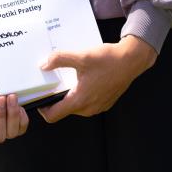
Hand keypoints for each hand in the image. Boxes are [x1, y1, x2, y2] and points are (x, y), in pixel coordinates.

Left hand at [38, 36, 156, 122]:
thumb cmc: (108, 60)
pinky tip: (87, 79)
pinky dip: (83, 94)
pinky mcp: (106, 102)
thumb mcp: (81, 56)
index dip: (42, 109)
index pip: (53, 116)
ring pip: (77, 106)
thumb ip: (60, 59)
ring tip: (72, 79)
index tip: (40, 98)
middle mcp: (88, 109)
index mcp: (80, 100)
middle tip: (56, 83)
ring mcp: (98, 107)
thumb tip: (43, 65)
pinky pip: (88, 103)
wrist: (132, 60)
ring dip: (71, 96)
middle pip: (64, 110)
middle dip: (57, 99)